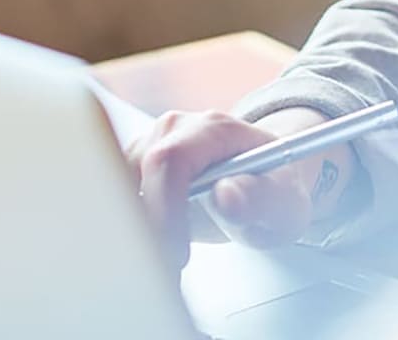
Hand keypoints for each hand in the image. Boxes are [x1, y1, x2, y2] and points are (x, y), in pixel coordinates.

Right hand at [124, 108, 324, 269]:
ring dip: (130, 229)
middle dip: (141, 226)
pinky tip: (148, 248)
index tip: (175, 252)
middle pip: (131, 173)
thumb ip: (261, 199)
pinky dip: (125, 226)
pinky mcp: (135, 164)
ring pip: (115, 186)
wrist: (266, 179)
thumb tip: (226, 194)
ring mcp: (151, 143)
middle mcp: (176, 129)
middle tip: (164, 268)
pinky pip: (112, 194)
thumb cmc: (274, 189)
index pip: (170, 161)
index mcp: (214, 129)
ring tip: (162, 260)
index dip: (164, 209)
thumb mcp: (285, 202)